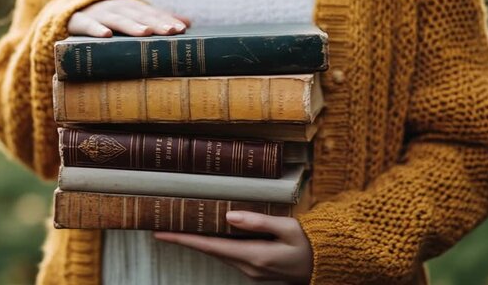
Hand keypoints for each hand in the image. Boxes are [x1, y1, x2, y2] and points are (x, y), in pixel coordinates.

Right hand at [67, 0, 190, 36]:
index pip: (153, 14)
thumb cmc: (112, 18)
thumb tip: (188, 22)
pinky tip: (106, 35)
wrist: (73, 11)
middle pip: (139, 16)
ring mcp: (99, 14)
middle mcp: (118, 8)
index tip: (181, 29)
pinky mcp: (81, 22)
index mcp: (132, 8)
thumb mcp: (135, 17)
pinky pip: (88, 25)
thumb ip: (159, 19)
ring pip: (118, 19)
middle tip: (170, 31)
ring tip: (145, 32)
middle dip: (155, 23)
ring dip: (131, 25)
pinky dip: (96, 29)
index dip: (167, 20)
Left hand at [154, 211, 312, 283]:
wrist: (325, 266)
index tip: (162, 233)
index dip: (184, 239)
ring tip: (179, 228)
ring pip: (218, 253)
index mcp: (253, 255)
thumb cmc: (310, 244)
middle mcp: (248, 266)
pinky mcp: (254, 269)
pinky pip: (228, 255)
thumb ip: (258, 222)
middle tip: (162, 225)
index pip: (210, 246)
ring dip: (199, 242)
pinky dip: (215, 245)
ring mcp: (250, 271)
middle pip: (209, 250)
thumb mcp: (288, 228)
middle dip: (185, 238)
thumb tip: (229, 216)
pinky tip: (208, 234)